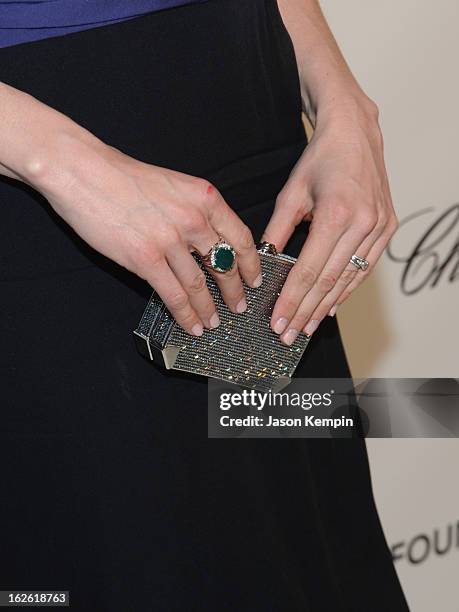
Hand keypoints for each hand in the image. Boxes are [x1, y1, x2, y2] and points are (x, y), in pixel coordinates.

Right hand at [30, 132, 261, 335]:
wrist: (83, 171)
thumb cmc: (124, 177)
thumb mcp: (174, 185)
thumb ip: (195, 212)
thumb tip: (207, 245)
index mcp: (205, 197)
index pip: (241, 237)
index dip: (252, 264)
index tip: (255, 279)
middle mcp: (193, 219)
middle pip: (226, 264)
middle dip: (235, 291)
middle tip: (239, 306)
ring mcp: (170, 240)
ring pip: (200, 285)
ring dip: (209, 309)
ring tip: (213, 322)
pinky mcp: (145, 259)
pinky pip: (174, 295)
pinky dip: (186, 315)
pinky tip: (191, 325)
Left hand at [261, 97, 397, 344]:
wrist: (355, 134)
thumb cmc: (320, 160)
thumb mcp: (290, 193)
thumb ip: (277, 231)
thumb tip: (264, 262)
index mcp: (336, 214)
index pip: (309, 270)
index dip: (292, 300)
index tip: (278, 321)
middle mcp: (363, 223)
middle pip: (329, 281)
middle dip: (305, 311)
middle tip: (288, 334)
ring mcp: (380, 227)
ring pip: (349, 279)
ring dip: (325, 306)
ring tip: (306, 327)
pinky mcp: (387, 228)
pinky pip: (364, 268)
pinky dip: (347, 289)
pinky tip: (331, 306)